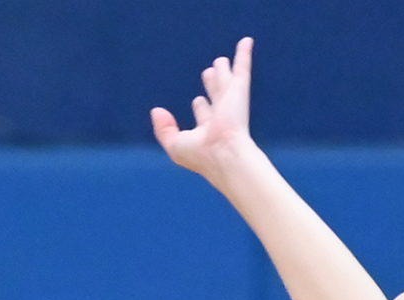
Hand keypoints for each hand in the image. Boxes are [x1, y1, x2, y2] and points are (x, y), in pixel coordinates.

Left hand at [150, 38, 258, 182]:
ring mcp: (231, 102)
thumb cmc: (200, 154)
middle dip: (212, 84)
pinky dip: (244, 54)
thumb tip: (156, 111)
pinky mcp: (240, 90)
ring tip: (220, 60)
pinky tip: (246, 41)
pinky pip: (242, 67)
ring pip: (226, 80)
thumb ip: (163, 129)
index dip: (201, 107)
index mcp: (208, 129)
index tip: (198, 101)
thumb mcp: (175, 145)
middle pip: (216, 94)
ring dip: (224, 70)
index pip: (204, 113)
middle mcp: (220, 115)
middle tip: (209, 73)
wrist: (224, 153)